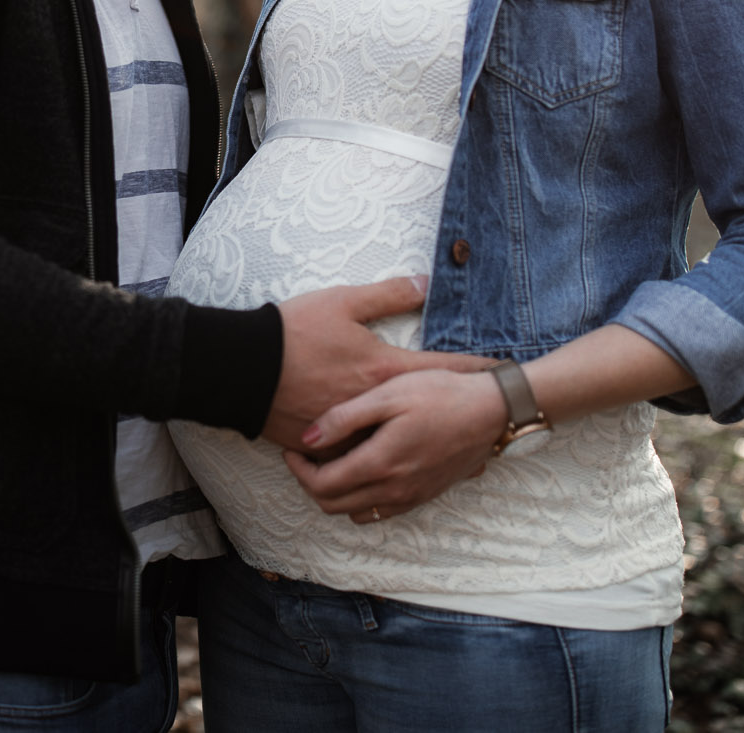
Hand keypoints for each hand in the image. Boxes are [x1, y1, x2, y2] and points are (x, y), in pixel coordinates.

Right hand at [263, 278, 495, 450]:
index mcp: (382, 370)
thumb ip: (387, 294)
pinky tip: (388, 460)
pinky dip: (375, 457)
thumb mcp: (341, 302)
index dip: (474, 368)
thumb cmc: (291, 332)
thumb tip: (425, 283)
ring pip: (394, 444)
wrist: (241, 368)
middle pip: (425, 414)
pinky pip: (358, 458)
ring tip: (443, 443)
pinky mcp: (323, 446)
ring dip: (419, 443)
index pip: (441, 369)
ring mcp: (350, 432)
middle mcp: (374, 406)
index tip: (502, 370)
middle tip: (481, 413)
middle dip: (455, 412)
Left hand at [283, 367, 507, 519]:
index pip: (322, 486)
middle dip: (311, 484)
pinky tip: (363, 470)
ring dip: (336, 495)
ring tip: (332, 462)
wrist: (491, 410)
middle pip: (333, 506)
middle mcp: (394, 489)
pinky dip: (362, 498)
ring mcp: (411, 496)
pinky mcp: (425, 495)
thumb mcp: (387, 394)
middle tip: (305, 456)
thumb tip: (307, 439)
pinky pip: (382, 511)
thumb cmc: (439, 393)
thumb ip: (343, 419)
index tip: (294, 448)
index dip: (298, 470)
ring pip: (357, 513)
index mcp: (380, 464)